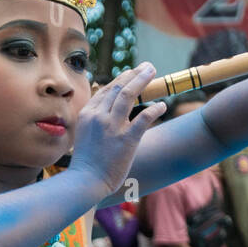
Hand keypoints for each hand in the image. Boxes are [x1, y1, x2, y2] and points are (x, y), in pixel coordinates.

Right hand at [69, 62, 166, 196]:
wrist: (85, 180)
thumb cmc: (86, 162)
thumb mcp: (84, 135)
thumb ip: (95, 121)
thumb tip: (106, 112)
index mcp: (88, 114)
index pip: (107, 89)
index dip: (122, 78)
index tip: (132, 72)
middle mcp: (99, 116)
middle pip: (119, 87)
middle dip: (134, 73)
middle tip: (147, 66)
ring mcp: (112, 127)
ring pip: (129, 95)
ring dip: (143, 80)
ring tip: (153, 72)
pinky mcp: (126, 140)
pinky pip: (143, 118)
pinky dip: (154, 109)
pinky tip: (162, 105)